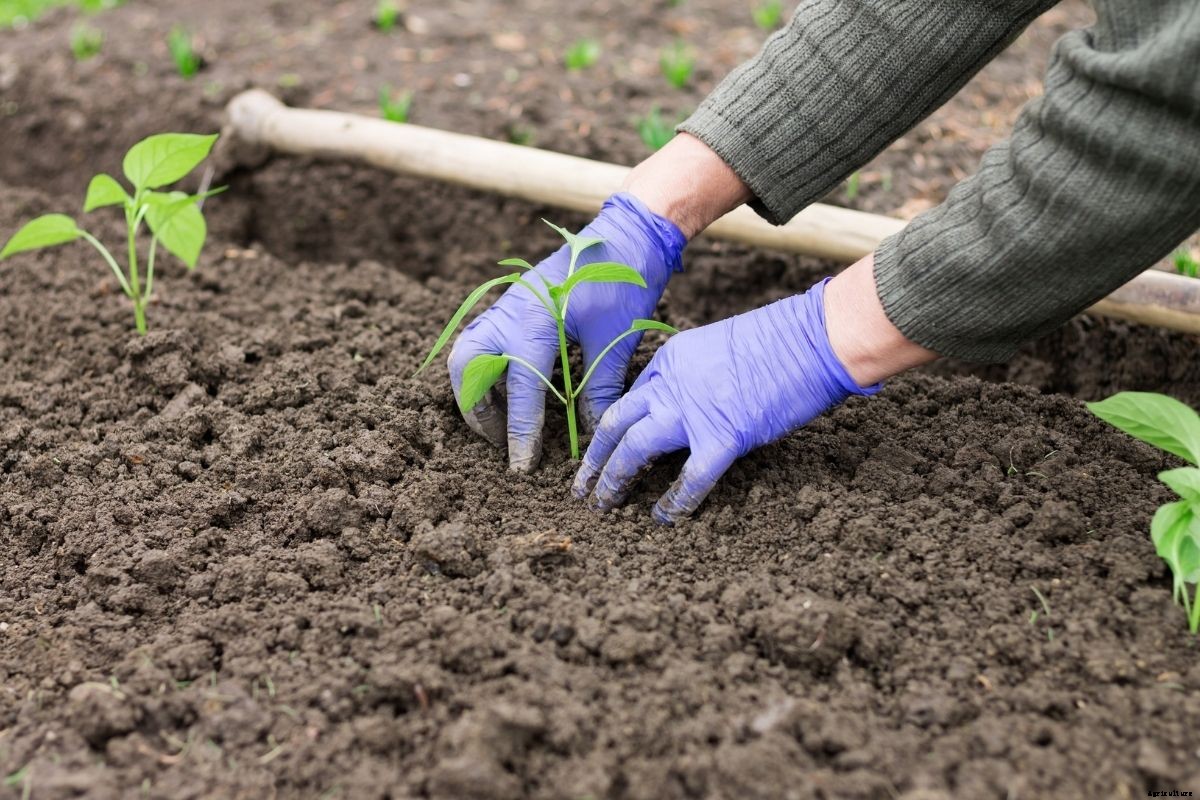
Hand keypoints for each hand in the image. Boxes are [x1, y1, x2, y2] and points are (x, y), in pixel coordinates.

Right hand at [448, 193, 686, 471]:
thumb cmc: (624, 282)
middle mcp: (510, 311)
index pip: (519, 387)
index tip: (522, 465)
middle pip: (466, 366)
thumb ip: (599, 389)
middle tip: (501, 441)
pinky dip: (486, 371)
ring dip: (475, 390)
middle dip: (477, 409)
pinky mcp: (513, 304)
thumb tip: (591, 434)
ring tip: (499, 423)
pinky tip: (509, 393)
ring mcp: (507, 305)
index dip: (520, 430)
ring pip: (467, 353)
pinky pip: (482, 341)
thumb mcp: (615, 341)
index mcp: (534, 319)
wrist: (627, 234)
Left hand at [572, 279, 880, 522]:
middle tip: (581, 486)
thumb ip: (699, 374)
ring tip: (604, 504)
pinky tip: (661, 518)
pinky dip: (673, 502)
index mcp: (671, 357)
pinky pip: (689, 479)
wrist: (815, 337)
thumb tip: (697, 403)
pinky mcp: (723, 437)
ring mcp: (693, 411)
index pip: (632, 397)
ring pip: (634, 449)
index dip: (615, 428)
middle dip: (594, 457)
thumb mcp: (723, 346)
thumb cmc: (784, 338)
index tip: (604, 448)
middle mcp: (671, 383)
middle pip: (616, 422)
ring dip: (614, 479)